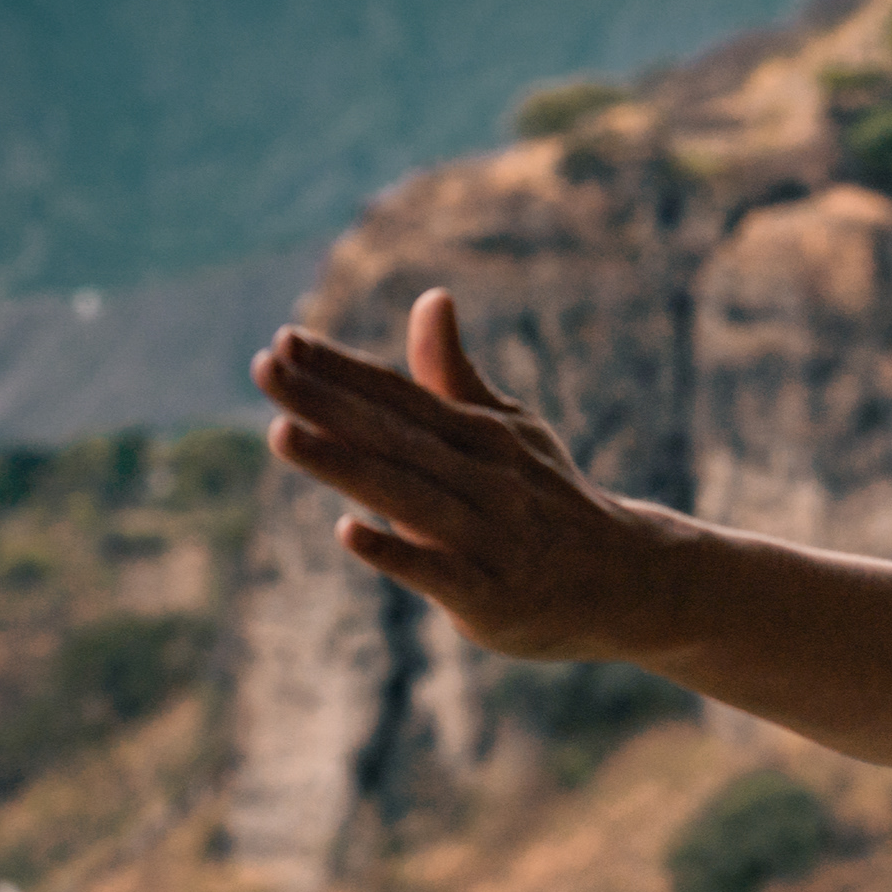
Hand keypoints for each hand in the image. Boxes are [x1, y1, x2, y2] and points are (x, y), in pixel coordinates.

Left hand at [251, 289, 680, 660]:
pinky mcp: (489, 595)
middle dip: (325, 403)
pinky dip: (396, 551)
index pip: (400, 396)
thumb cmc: (550, 501)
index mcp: (482, 435)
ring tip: (282, 434)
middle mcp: (484, 478)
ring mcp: (488, 537)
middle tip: (264, 369)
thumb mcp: (509, 431)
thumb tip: (430, 297)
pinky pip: (436, 572)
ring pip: (406, 495)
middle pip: (393, 438)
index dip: (342, 370)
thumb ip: (454, 374)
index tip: (284, 342)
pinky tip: (348, 532)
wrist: (628, 580)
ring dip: (344, 465)